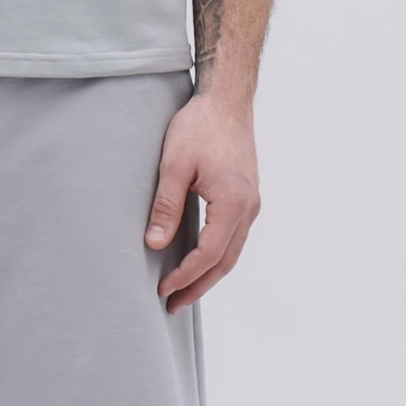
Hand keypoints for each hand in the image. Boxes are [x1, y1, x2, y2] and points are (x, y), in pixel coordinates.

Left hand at [144, 94, 260, 311]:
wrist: (226, 100)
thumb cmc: (199, 126)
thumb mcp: (174, 165)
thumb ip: (165, 206)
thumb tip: (154, 244)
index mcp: (232, 202)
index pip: (208, 254)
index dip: (185, 275)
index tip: (163, 290)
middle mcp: (248, 208)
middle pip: (225, 261)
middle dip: (198, 286)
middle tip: (172, 305)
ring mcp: (251, 202)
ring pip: (232, 251)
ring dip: (208, 273)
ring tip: (183, 290)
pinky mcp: (247, 196)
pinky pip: (234, 236)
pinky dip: (217, 255)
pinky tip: (199, 259)